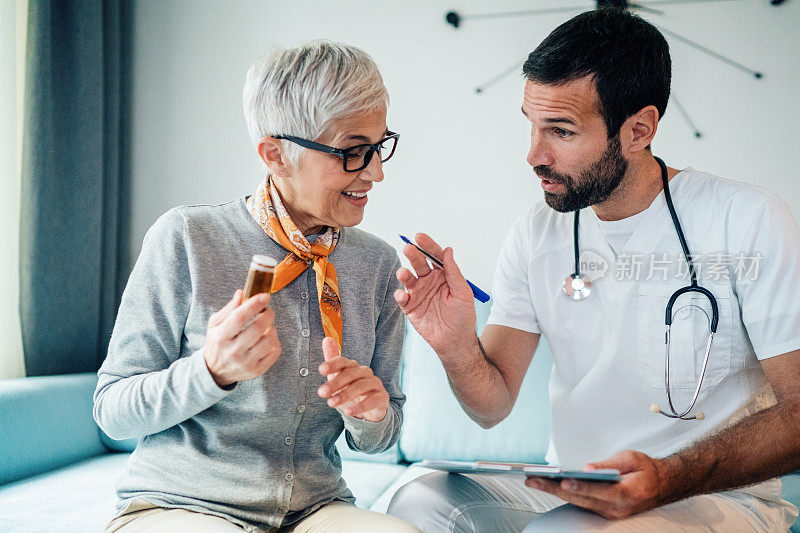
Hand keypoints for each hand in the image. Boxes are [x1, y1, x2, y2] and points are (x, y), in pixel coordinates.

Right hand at [204, 290, 280, 387]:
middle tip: (268, 311)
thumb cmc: (217, 343)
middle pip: (257, 328)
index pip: (239, 317)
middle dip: (268, 315)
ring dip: (272, 328)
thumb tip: (242, 293)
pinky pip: (274, 353)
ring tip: (267, 326)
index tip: (265, 296)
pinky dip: (275, 342)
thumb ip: (229, 308)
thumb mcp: (215, 324)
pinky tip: (268, 339)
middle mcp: (232, 351)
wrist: (215, 370)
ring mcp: (245, 363)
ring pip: (269, 341)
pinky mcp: (256, 371)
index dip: (254, 304)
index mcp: (220, 337)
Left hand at [317, 337, 388, 421]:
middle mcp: (365, 372)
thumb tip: (326, 339)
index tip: (321, 370)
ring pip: (361, 386)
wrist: (370, 409)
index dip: (332, 364)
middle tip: (321, 392)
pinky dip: (360, 406)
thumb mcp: (338, 379)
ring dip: (345, 394)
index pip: (343, 361)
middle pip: (351, 374)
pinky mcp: (382, 397)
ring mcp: (375, 384)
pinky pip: (373, 400)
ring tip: (331, 403)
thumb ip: (332, 362)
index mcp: (353, 367)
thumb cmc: (352, 392)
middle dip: (335, 383)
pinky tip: (349, 411)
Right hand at [394, 233, 476, 358]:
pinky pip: (402, 298)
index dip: (427, 245)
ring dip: (404, 274)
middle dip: (412, 255)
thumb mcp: (463, 293)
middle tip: (408, 248)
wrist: (455, 341)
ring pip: (407, 278)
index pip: (434, 256)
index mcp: (442, 274)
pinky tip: (404, 295)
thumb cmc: (463, 316)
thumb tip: (448, 250)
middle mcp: (428, 281)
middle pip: (418, 263)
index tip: (419, 236)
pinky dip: (400, 294)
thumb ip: (454, 272)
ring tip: (403, 273)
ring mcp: (418, 293)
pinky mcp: (410, 307)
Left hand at [525, 450, 665, 519]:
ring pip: (578, 503)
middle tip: (533, 480)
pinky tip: (547, 486)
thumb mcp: (630, 458)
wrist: (661, 485)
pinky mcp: (604, 512)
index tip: (563, 480)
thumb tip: (587, 469)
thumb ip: (608, 465)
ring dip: (554, 492)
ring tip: (533, 481)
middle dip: (554, 489)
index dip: (580, 486)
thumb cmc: (645, 469)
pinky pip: (581, 504)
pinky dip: (564, 495)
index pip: (599, 490)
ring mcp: (610, 513)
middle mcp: (617, 508)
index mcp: (627, 493)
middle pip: (581, 499)